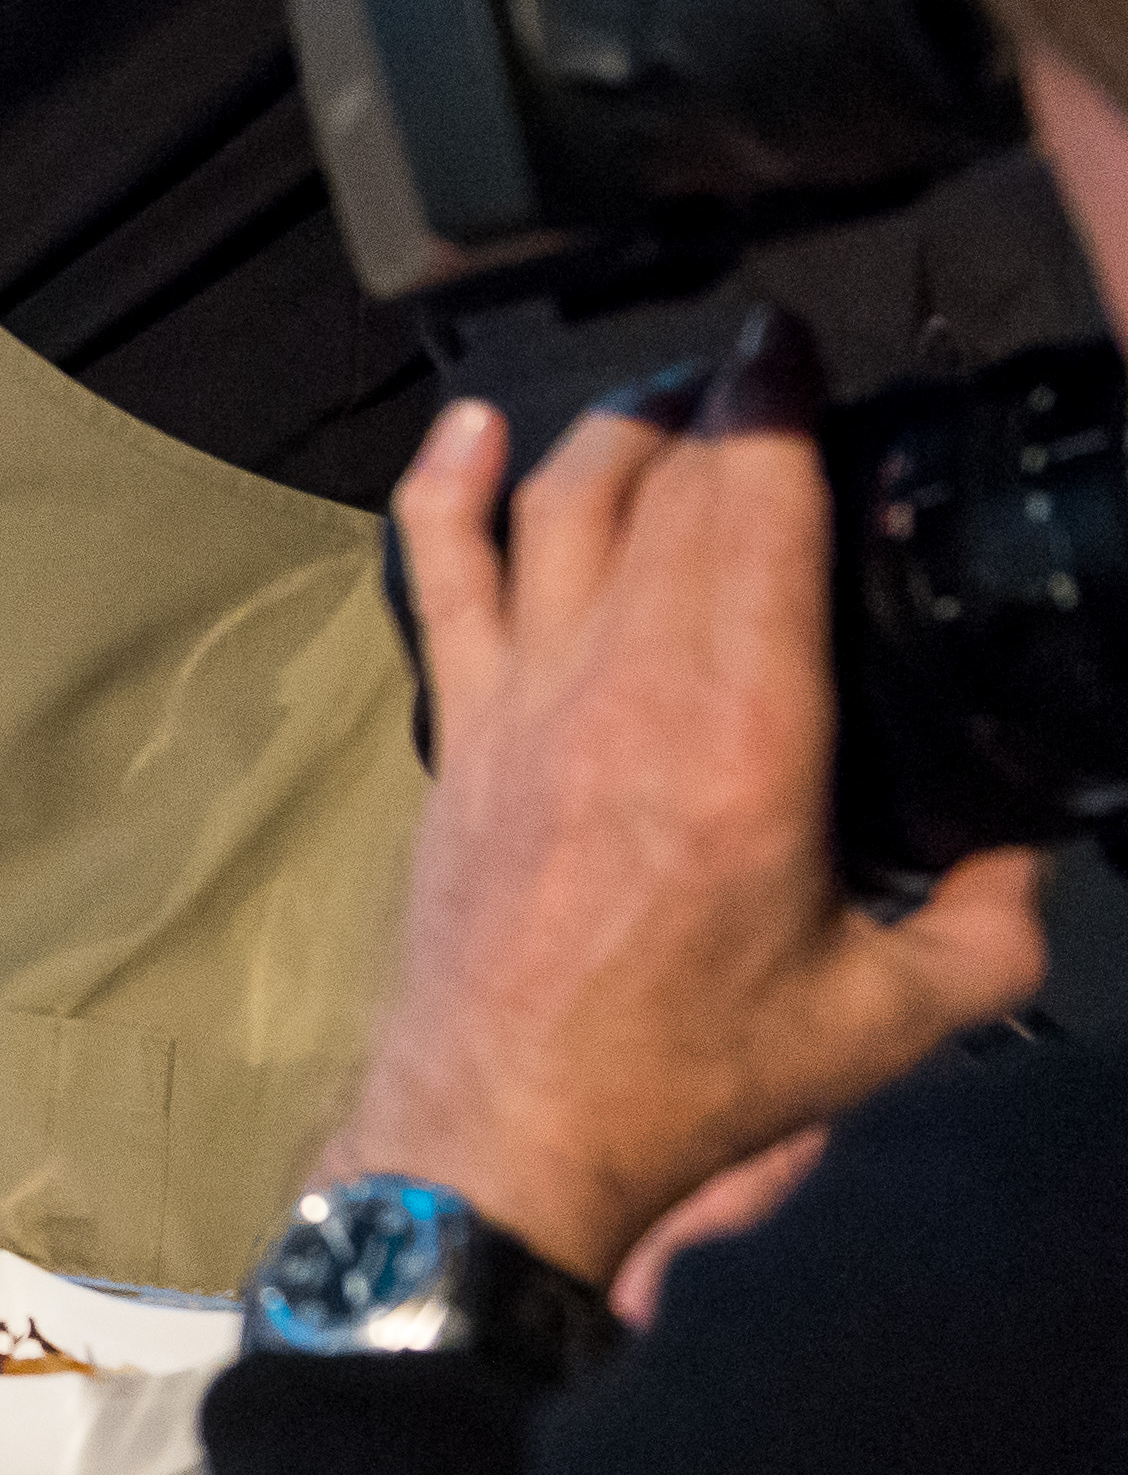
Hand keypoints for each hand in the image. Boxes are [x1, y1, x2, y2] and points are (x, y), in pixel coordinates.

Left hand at [322, 325, 1048, 1285]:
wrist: (510, 1127)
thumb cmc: (699, 1076)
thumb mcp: (898, 1011)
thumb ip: (996, 915)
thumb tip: (1034, 840)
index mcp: (745, 731)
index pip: (758, 510)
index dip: (777, 405)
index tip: (797, 347)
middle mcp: (623, 683)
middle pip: (669, 488)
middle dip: (720, 404)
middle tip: (767, 369)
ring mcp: (521, 695)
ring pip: (558, 505)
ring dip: (615, 427)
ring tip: (673, 395)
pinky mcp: (457, 727)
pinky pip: (439, 573)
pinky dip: (446, 487)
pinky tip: (470, 431)